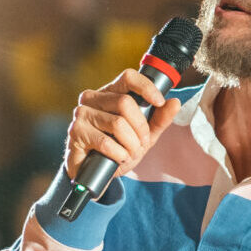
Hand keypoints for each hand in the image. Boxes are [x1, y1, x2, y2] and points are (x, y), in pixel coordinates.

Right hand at [66, 66, 180, 185]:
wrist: (96, 174)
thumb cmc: (119, 149)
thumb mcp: (145, 135)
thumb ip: (159, 119)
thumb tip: (175, 102)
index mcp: (110, 93)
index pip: (128, 77)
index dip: (146, 87)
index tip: (159, 101)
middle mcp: (92, 98)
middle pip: (126, 102)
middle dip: (141, 128)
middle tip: (141, 143)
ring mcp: (82, 113)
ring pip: (118, 123)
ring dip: (131, 144)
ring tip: (129, 153)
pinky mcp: (75, 131)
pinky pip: (105, 142)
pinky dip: (119, 154)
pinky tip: (118, 159)